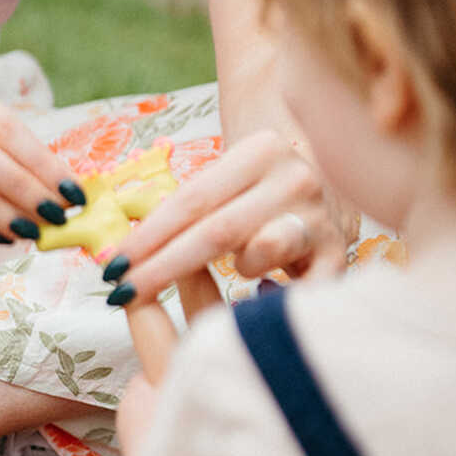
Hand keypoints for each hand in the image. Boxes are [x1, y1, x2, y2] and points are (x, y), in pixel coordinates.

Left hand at [118, 129, 345, 305]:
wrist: (342, 164)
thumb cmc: (265, 183)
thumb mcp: (233, 177)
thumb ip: (193, 207)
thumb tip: (127, 252)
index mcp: (260, 151)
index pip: (191, 200)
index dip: (148, 236)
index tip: (113, 266)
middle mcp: (295, 178)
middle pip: (215, 229)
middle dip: (163, 266)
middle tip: (124, 293)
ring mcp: (321, 215)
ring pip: (261, 251)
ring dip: (234, 271)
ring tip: (230, 279)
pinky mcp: (340, 253)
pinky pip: (299, 287)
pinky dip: (273, 299)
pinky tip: (255, 304)